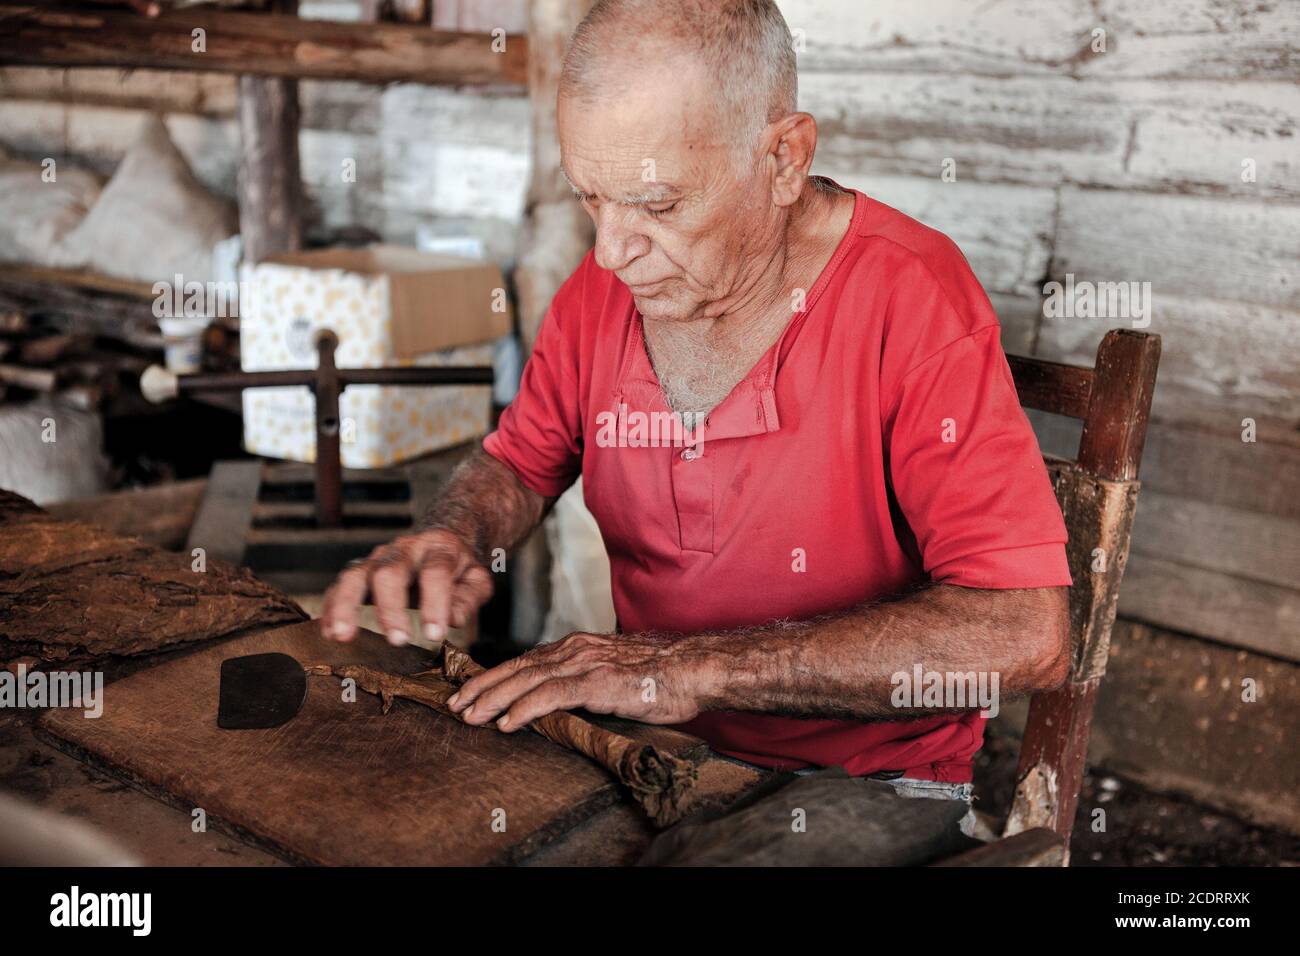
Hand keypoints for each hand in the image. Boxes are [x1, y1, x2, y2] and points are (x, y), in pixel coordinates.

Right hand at [320, 529, 492, 646]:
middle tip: (397, 640)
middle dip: (390, 607)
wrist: (440, 541)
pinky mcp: (360, 571)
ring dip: (346, 606)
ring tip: (342, 635)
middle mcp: (404, 550)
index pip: (435, 572)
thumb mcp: (476, 578)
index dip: (435, 603)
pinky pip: (339, 586)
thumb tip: (454, 619)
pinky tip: (329, 634)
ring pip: (355, 576)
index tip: (435, 635)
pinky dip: (331, 609)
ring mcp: (377, 559)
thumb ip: (468, 597)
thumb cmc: (459, 568)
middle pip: (389, 572)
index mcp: (438, 549)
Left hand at [447, 631, 705, 730]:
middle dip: (482, 686)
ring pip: (526, 679)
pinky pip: (550, 695)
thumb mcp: (615, 673)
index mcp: (579, 646)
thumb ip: (588, 681)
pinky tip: (505, 721)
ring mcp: (584, 663)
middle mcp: (575, 649)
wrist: (692, 669)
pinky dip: (523, 708)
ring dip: (493, 698)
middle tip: (455, 703)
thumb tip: (566, 701)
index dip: (497, 676)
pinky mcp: (595, 682)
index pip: (527, 660)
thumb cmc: (662, 676)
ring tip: (469, 714)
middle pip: (517, 667)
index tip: (473, 690)